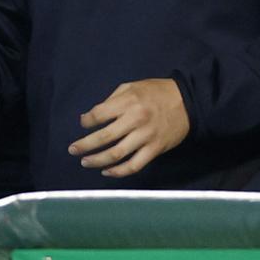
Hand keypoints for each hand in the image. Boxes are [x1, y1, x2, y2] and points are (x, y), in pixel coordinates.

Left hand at [68, 78, 189, 177]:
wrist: (186, 101)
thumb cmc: (155, 92)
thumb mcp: (132, 86)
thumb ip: (112, 100)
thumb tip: (93, 116)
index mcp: (128, 102)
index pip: (100, 114)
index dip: (87, 121)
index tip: (82, 124)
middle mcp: (135, 120)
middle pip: (105, 137)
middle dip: (85, 145)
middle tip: (72, 150)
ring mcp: (145, 137)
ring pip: (117, 154)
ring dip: (98, 160)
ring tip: (85, 162)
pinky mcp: (155, 150)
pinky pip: (134, 165)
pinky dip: (119, 172)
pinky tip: (107, 172)